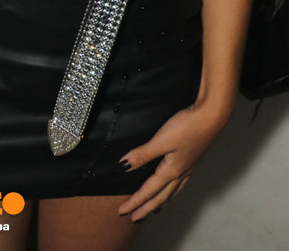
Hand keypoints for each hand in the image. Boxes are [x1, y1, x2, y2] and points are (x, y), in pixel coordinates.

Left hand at [117, 100, 231, 221]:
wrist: (211, 117)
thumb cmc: (188, 127)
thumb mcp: (161, 140)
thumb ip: (142, 154)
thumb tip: (124, 167)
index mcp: (171, 171)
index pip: (149, 191)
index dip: (135, 201)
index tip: (123, 211)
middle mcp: (181, 173)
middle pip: (161, 197)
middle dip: (146, 207)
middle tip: (134, 218)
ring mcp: (188, 167)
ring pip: (171, 191)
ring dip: (160, 201)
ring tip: (154, 209)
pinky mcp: (192, 159)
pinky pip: (179, 183)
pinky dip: (171, 190)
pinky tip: (171, 186)